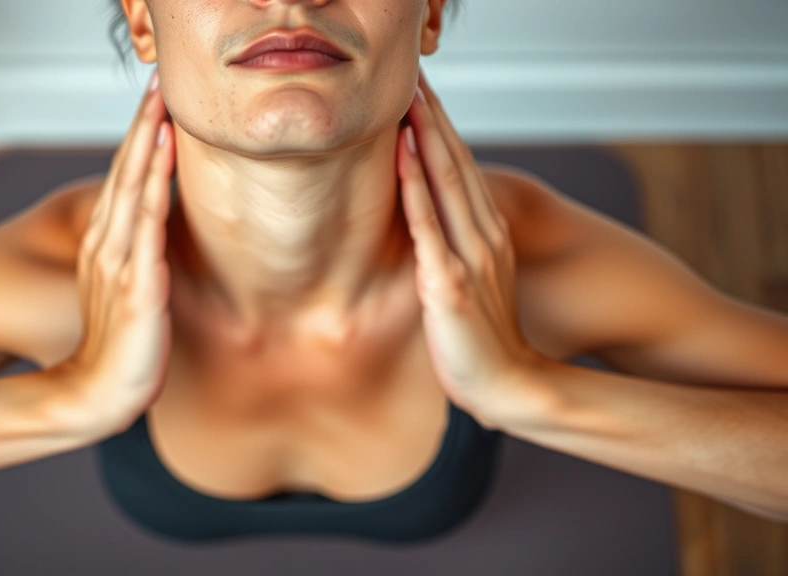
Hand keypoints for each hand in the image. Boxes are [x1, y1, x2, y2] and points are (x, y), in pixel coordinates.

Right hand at [57, 68, 174, 435]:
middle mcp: (107, 250)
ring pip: (131, 193)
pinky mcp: (137, 289)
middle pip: (123, 177)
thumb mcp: (128, 296)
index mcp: (105, 250)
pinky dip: (152, 191)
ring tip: (159, 108)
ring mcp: (119, 266)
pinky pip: (146, 230)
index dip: (136, 144)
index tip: (152, 107)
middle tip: (155, 86)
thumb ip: (139, 264)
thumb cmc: (119, 351)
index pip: (121, 186)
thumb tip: (161, 241)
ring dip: (145, 148)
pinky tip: (161, 163)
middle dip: (140, 130)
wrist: (98, 396)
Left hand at [397, 68, 542, 429]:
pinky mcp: (449, 284)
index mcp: (489, 238)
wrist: (512, 387)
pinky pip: (428, 227)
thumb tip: (435, 243)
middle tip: (416, 80)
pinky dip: (415, 188)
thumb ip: (459, 259)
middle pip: (458, 167)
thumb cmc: (485, 345)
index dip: (446, 133)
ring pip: (446, 184)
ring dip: (427, 139)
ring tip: (408, 100)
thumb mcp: (477, 290)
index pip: (465, 173)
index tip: (425, 100)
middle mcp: (484, 239)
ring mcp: (469, 259)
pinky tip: (403, 156)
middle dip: (436, 121)